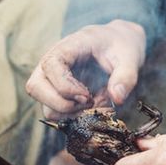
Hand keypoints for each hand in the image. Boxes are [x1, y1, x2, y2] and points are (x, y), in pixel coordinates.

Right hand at [25, 20, 144, 117]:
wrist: (118, 47)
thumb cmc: (120, 47)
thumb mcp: (130, 57)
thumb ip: (126, 76)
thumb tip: (117, 98)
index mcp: (67, 47)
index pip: (50, 66)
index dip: (65, 86)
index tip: (88, 96)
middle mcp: (51, 64)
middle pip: (35, 88)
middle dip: (62, 104)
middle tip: (89, 102)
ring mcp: (51, 80)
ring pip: (45, 106)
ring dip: (71, 114)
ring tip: (95, 103)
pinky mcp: (57, 95)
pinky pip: (56, 114)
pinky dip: (75, 117)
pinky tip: (93, 107)